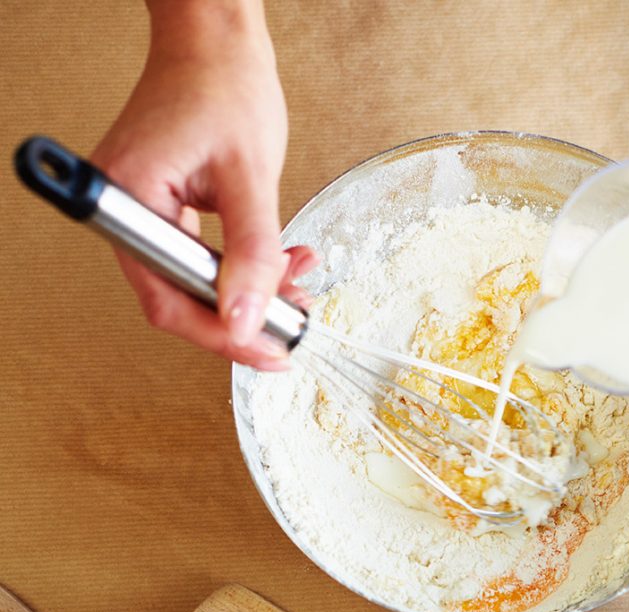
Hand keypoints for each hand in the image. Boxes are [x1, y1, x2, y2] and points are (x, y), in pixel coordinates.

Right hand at [91, 0, 315, 369]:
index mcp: (128, 199)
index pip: (168, 296)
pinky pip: (204, 254)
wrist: (217, 42)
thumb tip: (248, 318)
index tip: (271, 350)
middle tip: (294, 324)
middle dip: (244, 314)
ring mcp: (143, 209)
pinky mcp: (166, 205)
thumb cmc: (224, 85)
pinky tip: (285, 260)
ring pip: (197, 279)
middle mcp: (125, 210)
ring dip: (253, 288)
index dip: (222, 333)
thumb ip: (253, 251)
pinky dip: (245, 262)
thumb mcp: (251, 175)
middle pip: (180, 296)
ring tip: (300, 285)